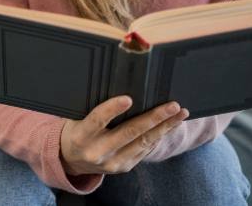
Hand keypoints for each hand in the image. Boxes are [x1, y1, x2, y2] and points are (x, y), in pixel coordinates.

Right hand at [59, 97, 189, 175]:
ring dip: (164, 127)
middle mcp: (97, 152)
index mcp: (81, 136)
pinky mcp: (124, 167)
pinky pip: (144, 150)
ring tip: (180, 114)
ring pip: (143, 142)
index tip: (128, 98)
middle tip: (172, 105)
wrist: (71, 159)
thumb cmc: (78, 128)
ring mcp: (112, 163)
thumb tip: (124, 85)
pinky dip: (158, 136)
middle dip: (154, 118)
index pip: (97, 120)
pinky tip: (169, 125)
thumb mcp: (77, 116)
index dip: (112, 109)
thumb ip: (95, 106)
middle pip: (129, 133)